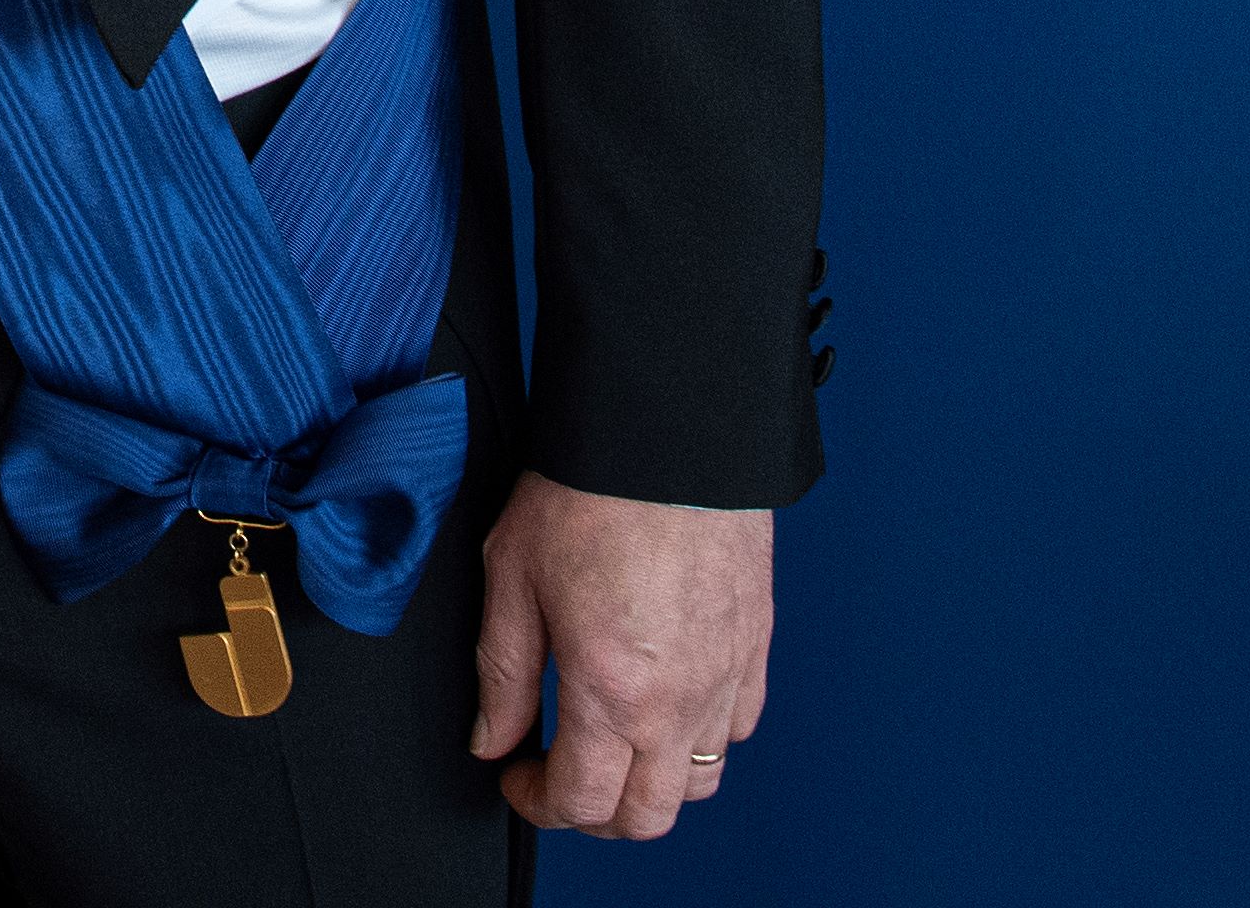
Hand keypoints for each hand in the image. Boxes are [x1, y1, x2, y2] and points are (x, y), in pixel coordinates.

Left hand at [470, 472, 772, 838]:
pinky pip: (738, 728)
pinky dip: (700, 738)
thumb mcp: (512, 576)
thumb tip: (493, 737)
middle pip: (648, 817)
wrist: (669, 432)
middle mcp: (680, 699)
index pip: (582, 802)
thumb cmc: (588, 490)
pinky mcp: (756, 646)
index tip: (516, 776)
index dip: (538, 804)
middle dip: (594, 814)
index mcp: (612, 689)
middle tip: (559, 774)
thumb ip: (502, 672)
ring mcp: (727, 676)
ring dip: (650, 781)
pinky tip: (664, 704)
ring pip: (700, 782)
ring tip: (610, 743)